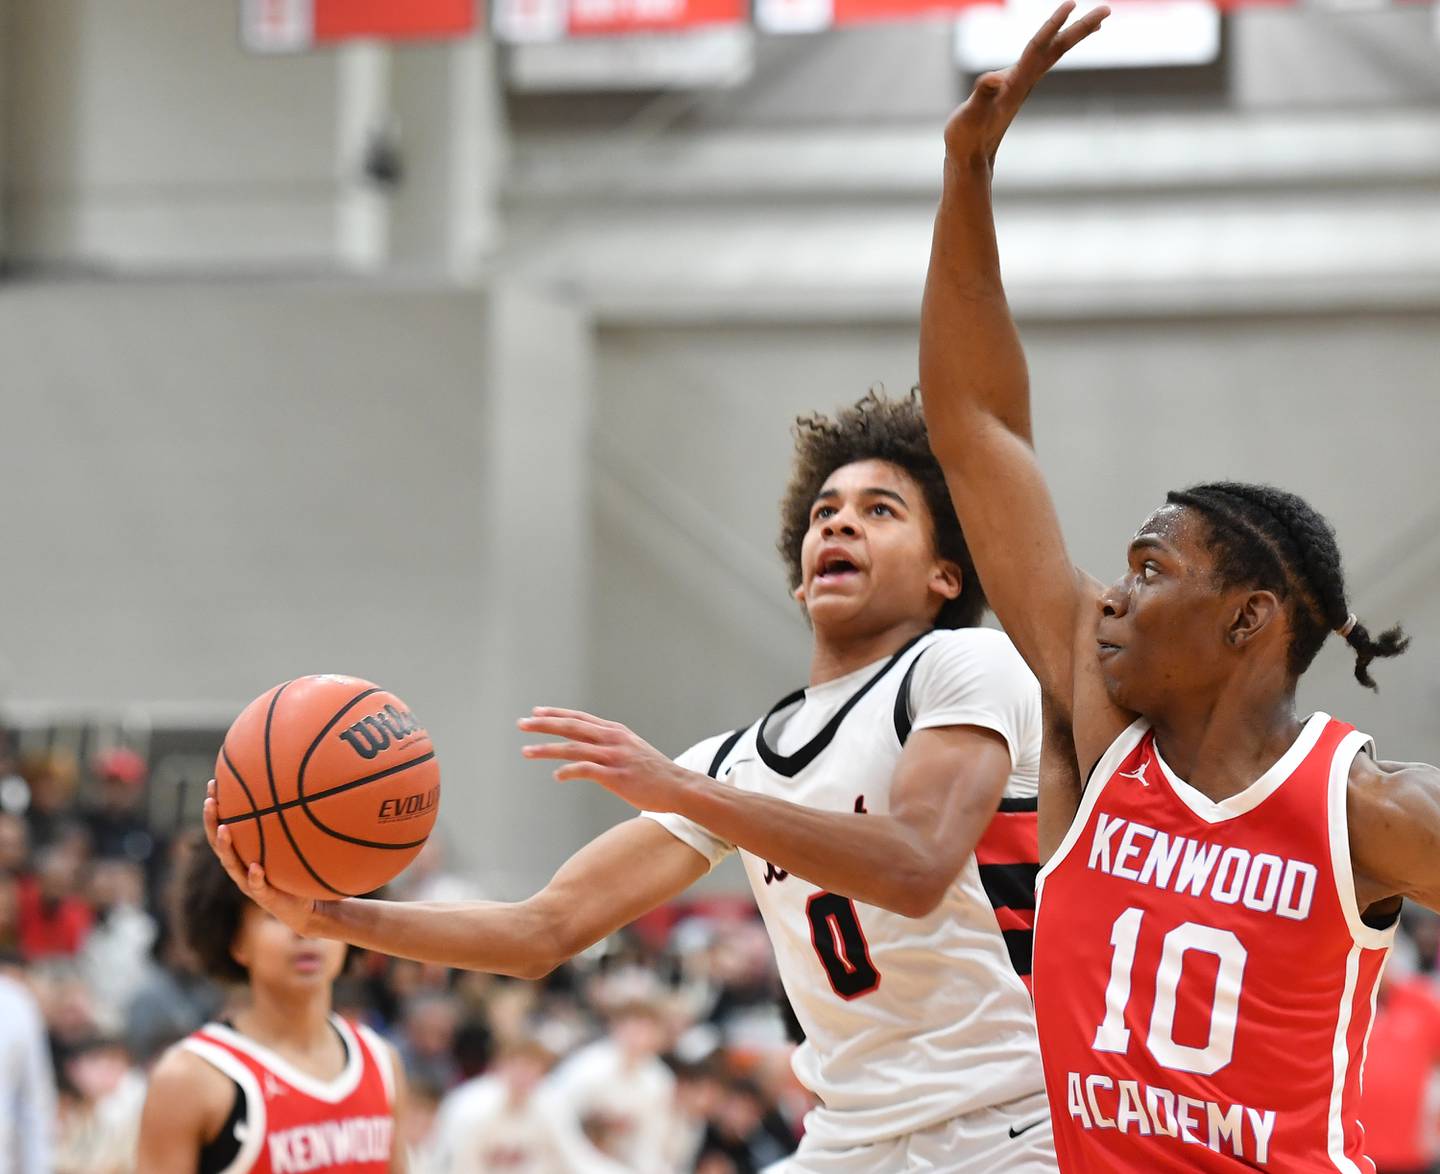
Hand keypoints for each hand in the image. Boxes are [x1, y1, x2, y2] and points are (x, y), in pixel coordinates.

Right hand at [204, 779, 320, 935]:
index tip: (213, 783)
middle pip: (218, 843)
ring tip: (224, 829)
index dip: (215, 808)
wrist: (305, 909)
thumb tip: (302, 787)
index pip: (222, 827)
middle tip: (210, 801)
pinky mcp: (265, 898)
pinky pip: (257, 887)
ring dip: (226, 846)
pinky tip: (256, 867)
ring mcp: (249, 883)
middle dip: (212, 821)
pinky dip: (255, 877)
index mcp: (243, 854)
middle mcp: (241, 867)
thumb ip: (287, 825)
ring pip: (231, 865)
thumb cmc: (294, 872)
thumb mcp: (289, 846)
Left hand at [519, 708, 697, 813]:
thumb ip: (611, 745)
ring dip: (547, 749)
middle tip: (521, 723)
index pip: (579, 718)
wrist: (679, 786)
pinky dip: (568, 771)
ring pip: (574, 747)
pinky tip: (556, 776)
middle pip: (572, 727)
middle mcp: (613, 739)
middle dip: (544, 724)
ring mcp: (615, 757)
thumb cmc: (654, 773)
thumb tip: (589, 748)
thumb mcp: (632, 750)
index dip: (556, 714)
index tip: (536, 712)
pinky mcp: (617, 776)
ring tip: (526, 751)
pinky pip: (586, 770)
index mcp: (615, 731)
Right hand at [944, 1, 1107, 169]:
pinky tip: (1055, 44)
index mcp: (1016, 83)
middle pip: (1058, 49)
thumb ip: (982, 95)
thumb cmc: (968, 138)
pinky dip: (1055, 47)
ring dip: (1074, 36)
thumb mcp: (971, 115)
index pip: (1039, 47)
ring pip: (1054, 54)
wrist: (971, 160)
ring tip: (1096, 23)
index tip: (1072, 4)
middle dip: (1081, 28)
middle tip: (1107, 8)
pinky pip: (1042, 61)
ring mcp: (1023, 85)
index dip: (1054, 24)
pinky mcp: (1017, 89)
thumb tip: (993, 79)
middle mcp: (1026, 82)